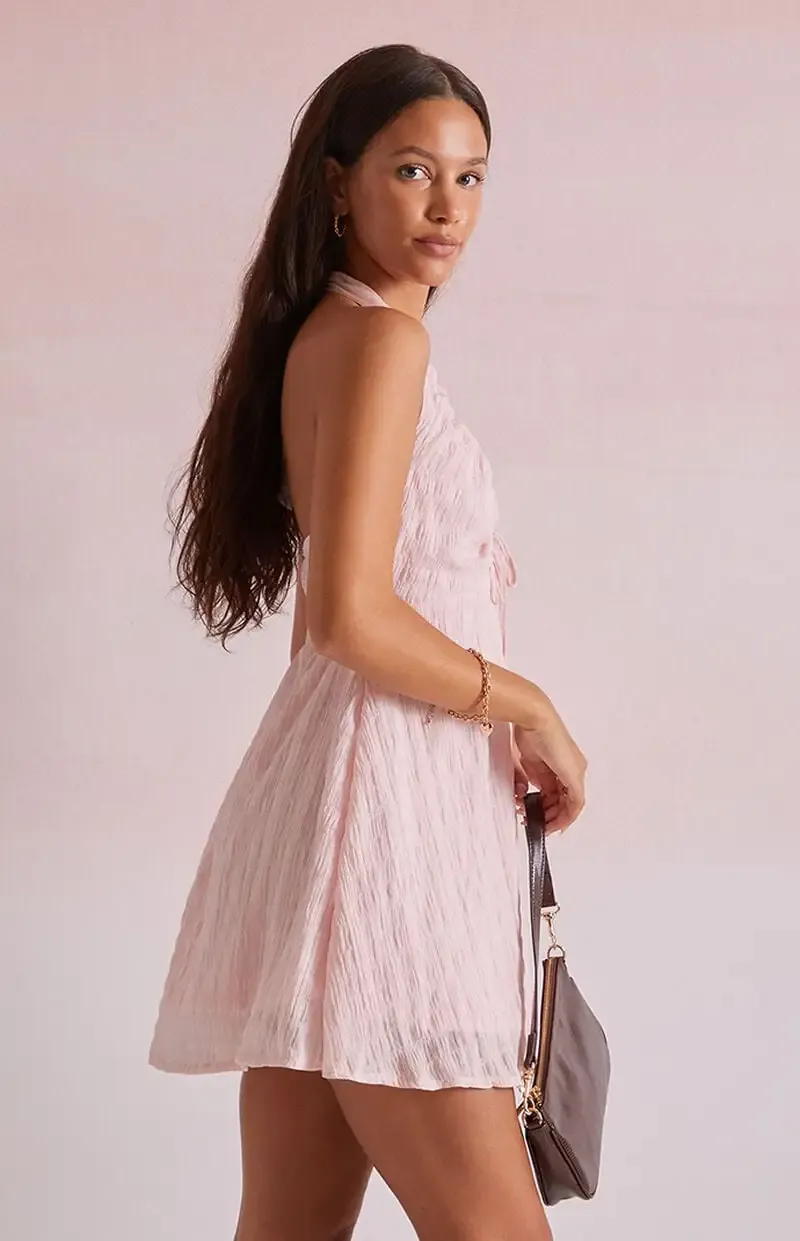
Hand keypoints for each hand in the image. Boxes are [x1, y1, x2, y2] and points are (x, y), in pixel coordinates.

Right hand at [513, 708, 586, 833]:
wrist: (534, 720)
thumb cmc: (528, 733)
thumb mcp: (527, 764)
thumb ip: (530, 781)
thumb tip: (526, 795)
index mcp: (561, 763)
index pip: (559, 792)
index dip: (550, 808)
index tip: (539, 818)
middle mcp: (572, 768)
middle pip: (566, 800)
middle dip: (550, 815)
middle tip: (537, 825)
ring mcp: (575, 772)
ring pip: (571, 804)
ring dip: (556, 818)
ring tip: (541, 826)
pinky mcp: (574, 776)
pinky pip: (575, 803)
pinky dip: (567, 816)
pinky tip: (556, 825)